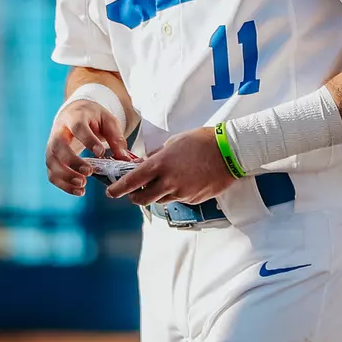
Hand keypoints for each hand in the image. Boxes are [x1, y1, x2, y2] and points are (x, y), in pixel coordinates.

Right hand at [45, 100, 131, 196]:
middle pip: (59, 146)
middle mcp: (59, 131)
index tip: (100, 153)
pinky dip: (63, 184)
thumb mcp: (107, 121)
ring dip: (65, 176)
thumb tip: (123, 158)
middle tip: (89, 172)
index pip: (78, 127)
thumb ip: (116, 138)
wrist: (74, 114)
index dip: (88, 140)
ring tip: (82, 185)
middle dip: (73, 161)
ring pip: (51, 162)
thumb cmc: (92, 118)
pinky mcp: (52, 158)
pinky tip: (78, 191)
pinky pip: (51, 173)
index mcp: (74, 117)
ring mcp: (52, 145)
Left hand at [106, 126, 238, 205]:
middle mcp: (168, 182)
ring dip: (158, 194)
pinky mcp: (194, 199)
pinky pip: (179, 199)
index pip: (131, 182)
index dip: (118, 189)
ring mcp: (182, 193)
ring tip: (166, 182)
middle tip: (135, 192)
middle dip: (135, 197)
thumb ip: (157, 156)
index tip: (111, 192)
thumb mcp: (174, 143)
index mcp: (160, 165)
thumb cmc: (202, 141)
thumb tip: (146, 164)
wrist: (230, 151)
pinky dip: (177, 193)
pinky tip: (186, 180)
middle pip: (143, 199)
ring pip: (161, 200)